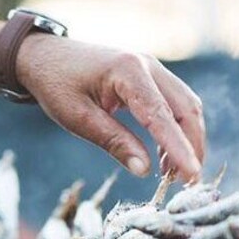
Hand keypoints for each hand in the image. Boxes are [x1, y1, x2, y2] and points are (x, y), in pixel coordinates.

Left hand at [17, 36, 205, 180]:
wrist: (45, 56)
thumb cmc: (57, 85)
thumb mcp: (79, 119)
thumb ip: (114, 142)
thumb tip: (144, 170)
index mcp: (128, 72)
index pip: (161, 116)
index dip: (179, 148)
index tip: (192, 175)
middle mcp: (147, 65)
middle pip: (186, 109)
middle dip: (192, 146)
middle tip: (188, 182)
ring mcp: (152, 68)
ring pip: (187, 106)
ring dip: (187, 139)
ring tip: (174, 173)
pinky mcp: (151, 76)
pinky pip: (176, 103)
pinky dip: (177, 130)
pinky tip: (165, 156)